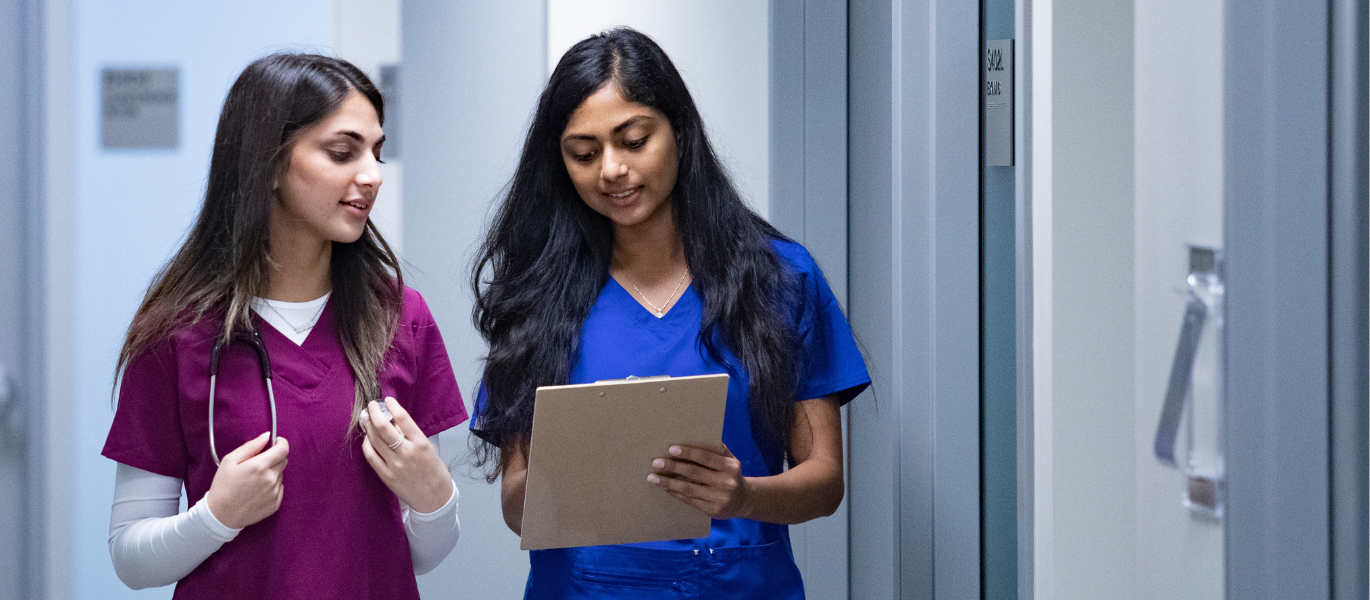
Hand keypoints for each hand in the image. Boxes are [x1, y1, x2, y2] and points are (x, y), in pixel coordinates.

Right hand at [204, 432, 288, 528]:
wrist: (220, 515)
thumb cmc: (223, 486)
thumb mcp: (230, 461)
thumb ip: (251, 446)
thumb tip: (267, 436)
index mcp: (259, 466)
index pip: (283, 449)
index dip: (281, 443)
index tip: (276, 442)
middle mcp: (270, 479)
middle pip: (283, 461)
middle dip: (274, 458)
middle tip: (258, 464)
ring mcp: (274, 492)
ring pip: (280, 475)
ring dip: (271, 473)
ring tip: (254, 481)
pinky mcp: (275, 503)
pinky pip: (280, 488)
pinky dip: (272, 487)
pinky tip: (257, 491)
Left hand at [360, 397, 453, 513]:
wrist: (434, 498)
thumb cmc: (433, 470)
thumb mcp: (428, 448)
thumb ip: (411, 435)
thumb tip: (393, 421)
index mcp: (421, 443)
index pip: (403, 418)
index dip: (392, 406)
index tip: (387, 400)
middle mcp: (407, 452)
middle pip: (383, 427)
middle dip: (374, 412)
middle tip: (371, 406)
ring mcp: (395, 465)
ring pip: (375, 439)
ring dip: (368, 426)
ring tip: (367, 419)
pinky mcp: (386, 476)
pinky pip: (370, 455)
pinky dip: (367, 444)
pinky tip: (367, 438)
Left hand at [648, 443, 751, 519]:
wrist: (744, 500)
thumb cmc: (731, 475)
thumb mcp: (730, 460)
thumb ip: (716, 450)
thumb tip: (693, 436)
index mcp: (730, 466)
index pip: (705, 457)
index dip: (688, 452)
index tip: (670, 449)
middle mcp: (726, 482)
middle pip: (694, 472)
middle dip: (673, 466)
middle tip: (656, 462)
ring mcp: (719, 498)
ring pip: (689, 488)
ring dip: (668, 482)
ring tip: (653, 477)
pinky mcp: (712, 510)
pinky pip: (690, 500)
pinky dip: (675, 493)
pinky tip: (665, 488)